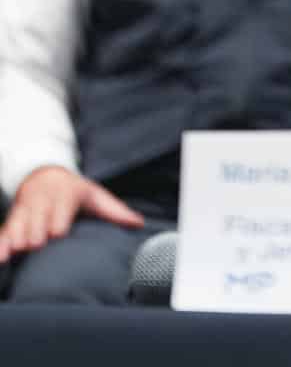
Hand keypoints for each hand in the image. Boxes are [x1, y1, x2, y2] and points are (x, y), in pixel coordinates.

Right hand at [0, 165, 144, 262]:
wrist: (45, 175)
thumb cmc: (74, 192)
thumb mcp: (95, 195)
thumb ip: (114, 211)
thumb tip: (139, 223)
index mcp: (65, 195)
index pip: (61, 207)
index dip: (58, 219)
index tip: (56, 232)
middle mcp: (43, 202)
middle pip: (38, 216)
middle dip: (35, 230)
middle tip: (33, 244)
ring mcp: (26, 210)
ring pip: (18, 223)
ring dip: (14, 237)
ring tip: (10, 253)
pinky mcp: (13, 219)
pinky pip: (4, 231)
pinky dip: (0, 243)